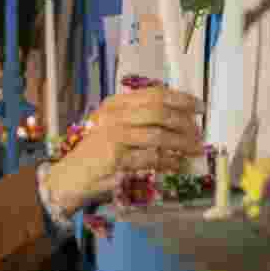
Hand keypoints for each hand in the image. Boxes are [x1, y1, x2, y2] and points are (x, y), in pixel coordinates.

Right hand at [44, 87, 205, 214]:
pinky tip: (178, 164)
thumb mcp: (113, 127)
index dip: (180, 99)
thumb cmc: (96, 153)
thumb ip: (139, 119)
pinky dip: (170, 161)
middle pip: (159, 112)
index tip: (198, 107)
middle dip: (184, 122)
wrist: (70, 176)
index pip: (154, 94)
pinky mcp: (117, 159)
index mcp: (115, 104)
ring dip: (181, 143)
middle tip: (199, 132)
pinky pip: (152, 158)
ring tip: (195, 149)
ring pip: (158, 135)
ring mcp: (114, 136)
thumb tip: (178, 118)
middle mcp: (114, 116)